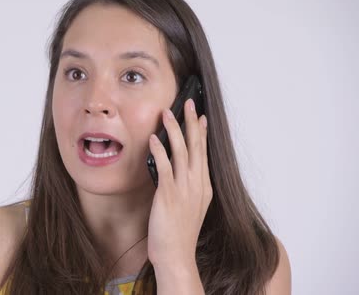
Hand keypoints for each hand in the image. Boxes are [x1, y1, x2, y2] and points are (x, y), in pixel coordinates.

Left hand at [147, 98, 211, 270]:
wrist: (176, 256)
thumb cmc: (178, 234)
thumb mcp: (188, 207)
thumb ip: (185, 187)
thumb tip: (175, 170)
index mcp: (203, 187)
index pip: (204, 153)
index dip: (202, 133)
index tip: (201, 117)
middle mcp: (197, 185)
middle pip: (196, 147)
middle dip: (192, 123)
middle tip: (188, 103)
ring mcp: (185, 190)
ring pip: (182, 153)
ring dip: (174, 130)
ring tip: (167, 112)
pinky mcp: (169, 196)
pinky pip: (165, 169)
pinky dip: (160, 152)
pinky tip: (154, 139)